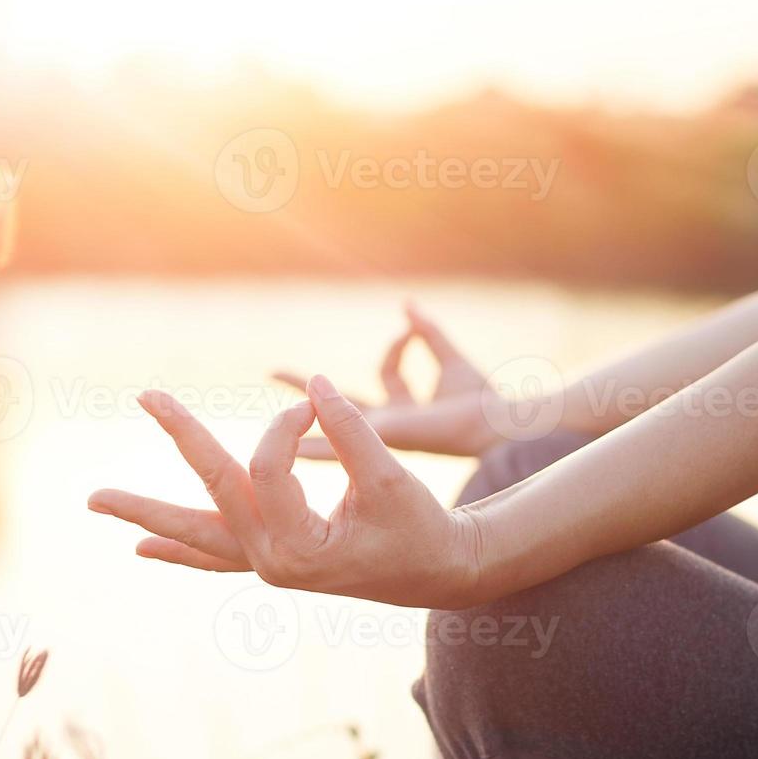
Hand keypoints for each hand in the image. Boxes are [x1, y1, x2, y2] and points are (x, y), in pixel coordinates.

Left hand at [88, 377, 487, 608]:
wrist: (441, 571)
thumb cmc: (421, 525)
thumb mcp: (390, 476)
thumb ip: (351, 430)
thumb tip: (312, 387)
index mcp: (299, 548)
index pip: (269, 467)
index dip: (289, 425)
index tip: (315, 403)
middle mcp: (272, 563)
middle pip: (209, 498)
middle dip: (180, 442)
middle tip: (146, 395)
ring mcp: (267, 567)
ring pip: (197, 534)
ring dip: (148, 514)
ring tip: (97, 500)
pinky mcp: (273, 561)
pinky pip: (214, 557)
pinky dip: (180, 551)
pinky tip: (142, 548)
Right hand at [274, 303, 508, 457]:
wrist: (494, 425)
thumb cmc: (482, 401)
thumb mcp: (449, 359)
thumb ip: (427, 334)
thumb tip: (407, 305)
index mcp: (408, 405)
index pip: (388, 372)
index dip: (398, 345)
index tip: (410, 324)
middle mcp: (390, 422)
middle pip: (340, 405)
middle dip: (308, 388)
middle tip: (271, 371)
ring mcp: (381, 433)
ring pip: (330, 427)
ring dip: (298, 420)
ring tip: (263, 410)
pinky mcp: (380, 439)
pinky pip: (340, 448)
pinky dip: (314, 450)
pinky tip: (287, 453)